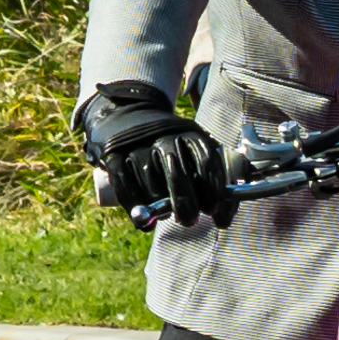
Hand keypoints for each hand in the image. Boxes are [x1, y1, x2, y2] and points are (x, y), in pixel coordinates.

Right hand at [78, 85, 232, 232]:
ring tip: (165, 214)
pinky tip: (146, 223)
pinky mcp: (113, 156)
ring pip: (151, 187)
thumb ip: (213, 176)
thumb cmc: (170, 146)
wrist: (126, 116)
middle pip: (177, 175)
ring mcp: (137, 146)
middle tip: (189, 221)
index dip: (213, 190)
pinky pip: (126, 188)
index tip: (215, 212)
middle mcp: (164, 137)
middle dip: (186, 205)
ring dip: (160, 209)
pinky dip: (136, 210)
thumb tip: (224, 216)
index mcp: (190, 134)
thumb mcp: (194, 146)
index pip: (206, 162)